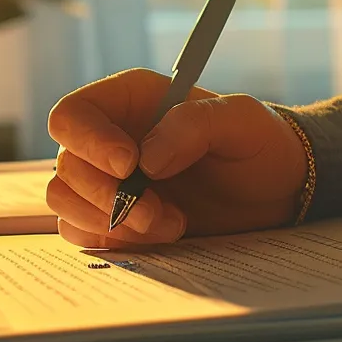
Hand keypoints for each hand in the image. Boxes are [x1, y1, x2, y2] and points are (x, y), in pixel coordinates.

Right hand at [46, 68, 307, 246]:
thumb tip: (146, 158)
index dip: (89, 142)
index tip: (129, 166)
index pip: (72, 115)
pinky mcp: (112, 218)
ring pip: (65, 202)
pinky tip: (158, 236)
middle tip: (158, 212)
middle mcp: (108, 137)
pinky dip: (113, 241)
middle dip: (109, 196)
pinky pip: (81, 233)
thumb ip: (193, 124)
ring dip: (111, 222)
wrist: (275, 191)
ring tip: (169, 225)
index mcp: (129, 100)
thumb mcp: (241, 120)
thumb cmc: (259, 144)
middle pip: (66, 167)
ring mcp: (106, 180)